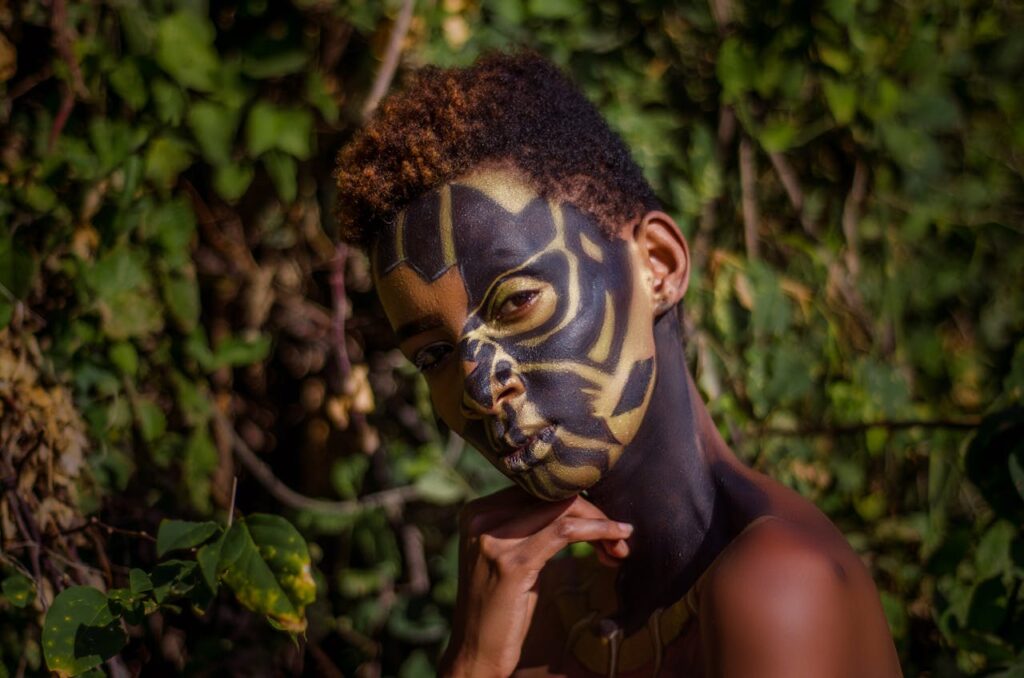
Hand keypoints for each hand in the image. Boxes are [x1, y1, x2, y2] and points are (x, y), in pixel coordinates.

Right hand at [439, 486, 632, 677]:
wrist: (474, 652)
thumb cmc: (500, 609)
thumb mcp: (512, 558)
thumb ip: (530, 529)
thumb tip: (575, 507)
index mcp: (478, 512)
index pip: (538, 487)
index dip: (577, 501)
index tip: (604, 522)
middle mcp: (482, 519)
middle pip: (552, 495)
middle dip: (593, 512)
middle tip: (619, 538)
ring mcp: (494, 539)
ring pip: (563, 509)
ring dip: (600, 524)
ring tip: (619, 548)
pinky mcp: (512, 563)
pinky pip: (565, 532)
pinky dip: (597, 531)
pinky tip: (616, 540)